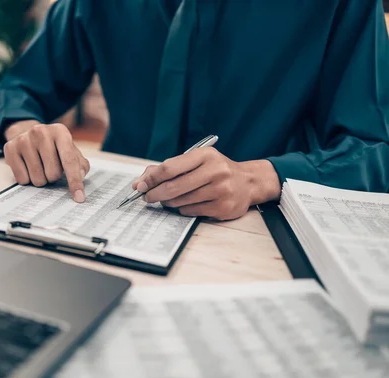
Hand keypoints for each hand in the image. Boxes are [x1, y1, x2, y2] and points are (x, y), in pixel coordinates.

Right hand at [3, 121, 89, 202]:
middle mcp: (41, 132)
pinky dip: (27, 179)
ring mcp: (24, 139)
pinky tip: (27, 166)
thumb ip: (80, 164)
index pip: (69, 161)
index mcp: (60, 131)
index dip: (75, 181)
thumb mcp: (69, 150)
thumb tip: (80, 177)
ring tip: (39, 166)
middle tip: (49, 166)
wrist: (27, 133)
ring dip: (41, 179)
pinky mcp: (10, 148)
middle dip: (54, 176)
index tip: (79, 198)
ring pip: (37, 178)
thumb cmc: (53, 146)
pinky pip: (22, 179)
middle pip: (53, 174)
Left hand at [132, 148, 280, 219]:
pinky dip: (183, 209)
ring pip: (180, 201)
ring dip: (168, 202)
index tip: (140, 186)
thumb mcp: (196, 161)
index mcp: (205, 156)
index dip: (151, 178)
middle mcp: (215, 171)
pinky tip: (185, 204)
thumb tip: (140, 183)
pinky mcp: (223, 207)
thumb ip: (168, 169)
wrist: (248, 183)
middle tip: (147, 197)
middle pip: (173, 187)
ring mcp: (220, 190)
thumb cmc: (215, 171)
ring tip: (168, 199)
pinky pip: (191, 211)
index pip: (169, 167)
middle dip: (154, 194)